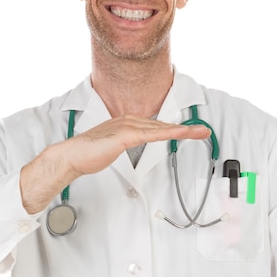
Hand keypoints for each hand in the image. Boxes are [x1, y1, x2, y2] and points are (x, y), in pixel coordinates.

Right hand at [20, 115, 209, 213]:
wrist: (72, 156)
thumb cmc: (88, 154)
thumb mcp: (112, 148)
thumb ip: (124, 146)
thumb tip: (130, 149)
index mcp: (126, 122)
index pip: (155, 125)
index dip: (173, 128)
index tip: (189, 131)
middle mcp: (129, 120)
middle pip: (162, 124)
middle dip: (184, 128)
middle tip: (203, 131)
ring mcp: (127, 126)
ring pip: (161, 128)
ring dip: (183, 130)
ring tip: (201, 132)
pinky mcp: (126, 135)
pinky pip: (153, 134)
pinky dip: (170, 133)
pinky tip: (182, 134)